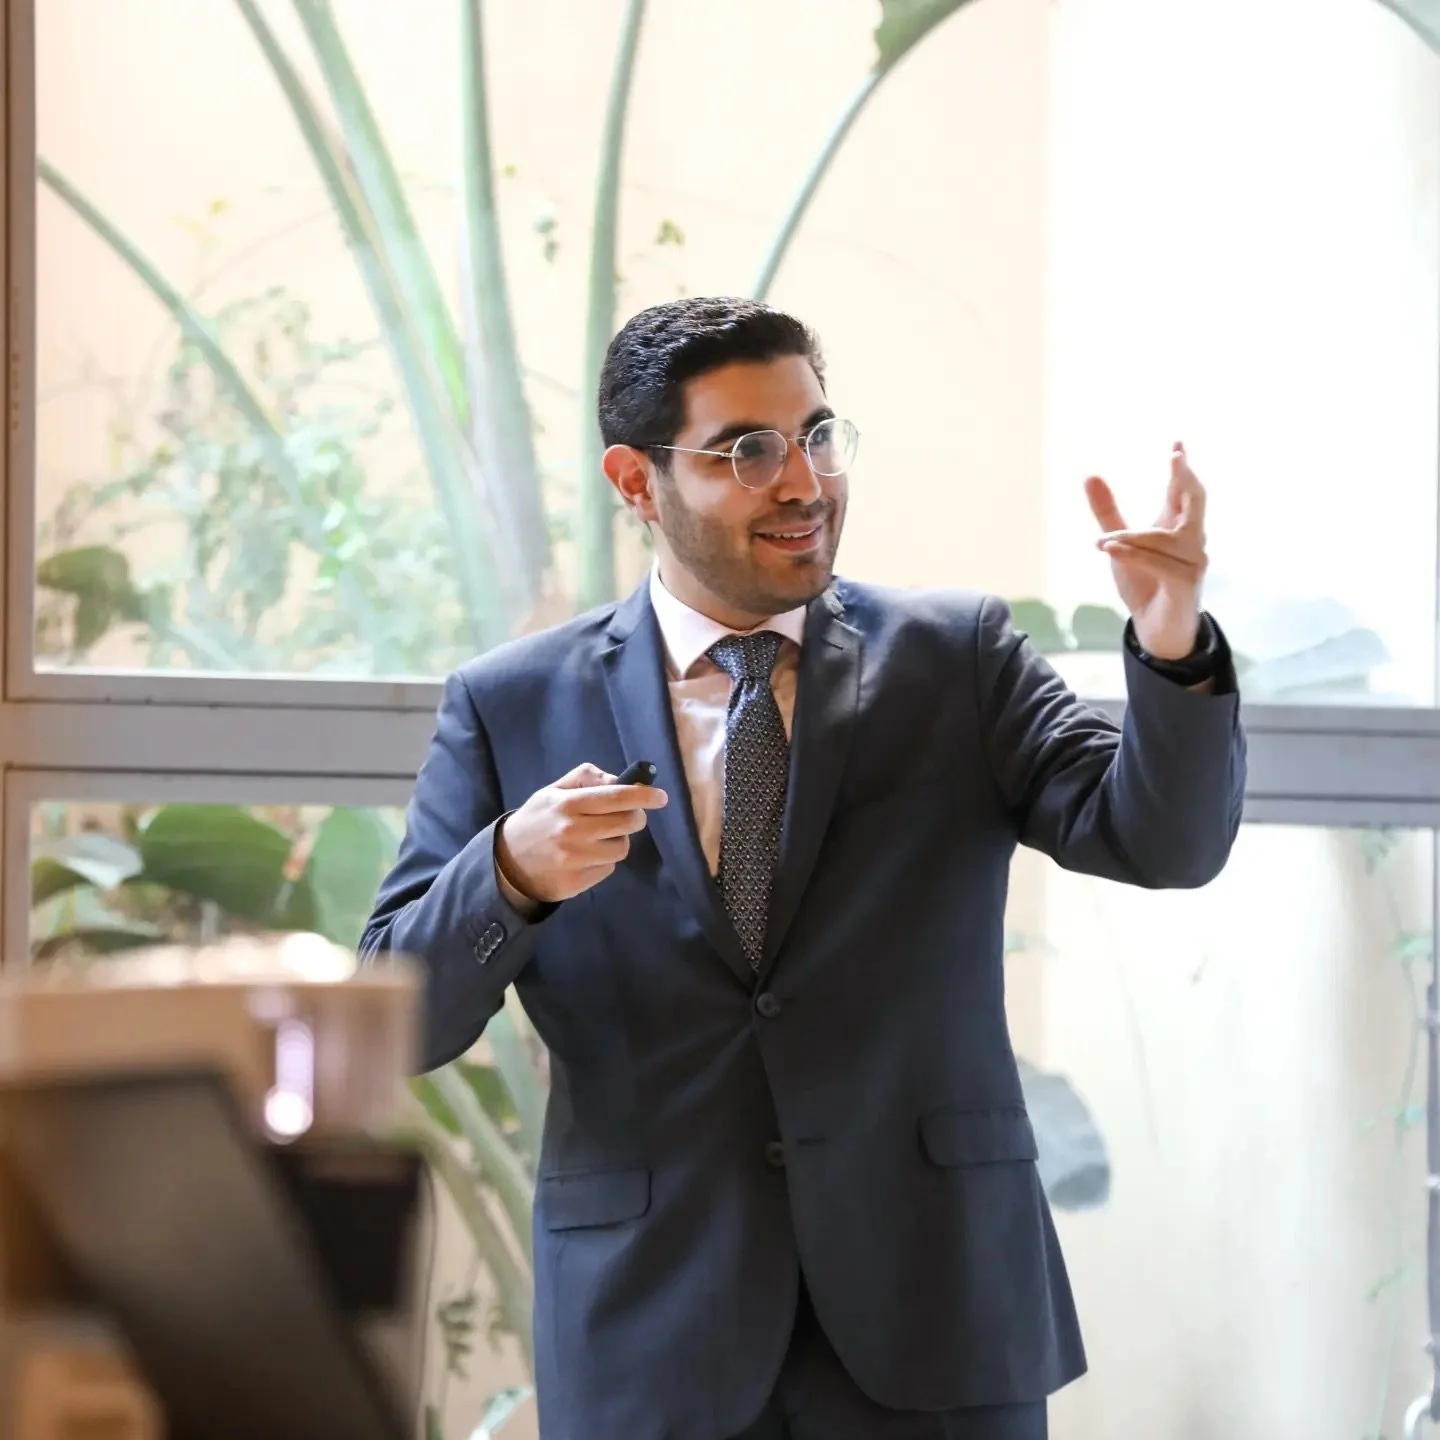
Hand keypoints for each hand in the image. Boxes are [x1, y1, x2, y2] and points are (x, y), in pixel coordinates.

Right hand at [495, 762, 668, 904]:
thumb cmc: (538, 820)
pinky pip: (608, 867)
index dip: (644, 796)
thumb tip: (620, 779)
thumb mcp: (554, 790)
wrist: (509, 861)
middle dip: (635, 818)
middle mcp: (573, 831)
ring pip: (622, 848)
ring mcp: (576, 859)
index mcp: (568, 803)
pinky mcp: (578, 881)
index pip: (617, 796)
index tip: (661, 797)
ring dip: (617, 841)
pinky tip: (586, 857)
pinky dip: (604, 860)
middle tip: (629, 817)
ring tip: (598, 838)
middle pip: (627, 823)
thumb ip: (586, 777)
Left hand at [1086, 442, 1207, 660]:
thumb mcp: (1119, 543)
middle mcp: (1191, 540)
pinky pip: (1160, 564)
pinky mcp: (1185, 584)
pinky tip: (1110, 550)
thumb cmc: (1145, 583)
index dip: (1180, 467)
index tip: (1177, 443)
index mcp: (1176, 526)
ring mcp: (1192, 562)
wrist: (1155, 628)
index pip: (1182, 490)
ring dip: (1132, 537)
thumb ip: (1108, 512)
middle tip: (1175, 458)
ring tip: (1103, 542)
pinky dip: (1135, 556)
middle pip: (1196, 501)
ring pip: (1165, 538)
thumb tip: (1090, 474)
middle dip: (1186, 479)